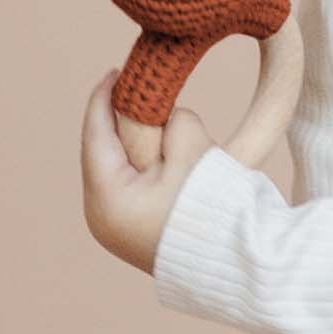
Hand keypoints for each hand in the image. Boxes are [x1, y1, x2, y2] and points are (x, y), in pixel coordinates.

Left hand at [81, 68, 216, 274]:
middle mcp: (101, 216)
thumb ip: (174, 121)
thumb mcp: (193, 150)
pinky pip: (130, 184)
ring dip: (135, 141)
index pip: (95, 134)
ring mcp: (115, 228)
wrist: (236, 262)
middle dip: (121, 118)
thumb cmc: (211, 207)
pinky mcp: (132, 232)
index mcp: (106, 198)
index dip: (102, 98)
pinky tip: (164, 148)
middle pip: (102, 151)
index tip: (115, 71)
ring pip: (117, 167)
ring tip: (157, 116)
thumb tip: (168, 119)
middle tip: (139, 88)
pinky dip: (144, 162)